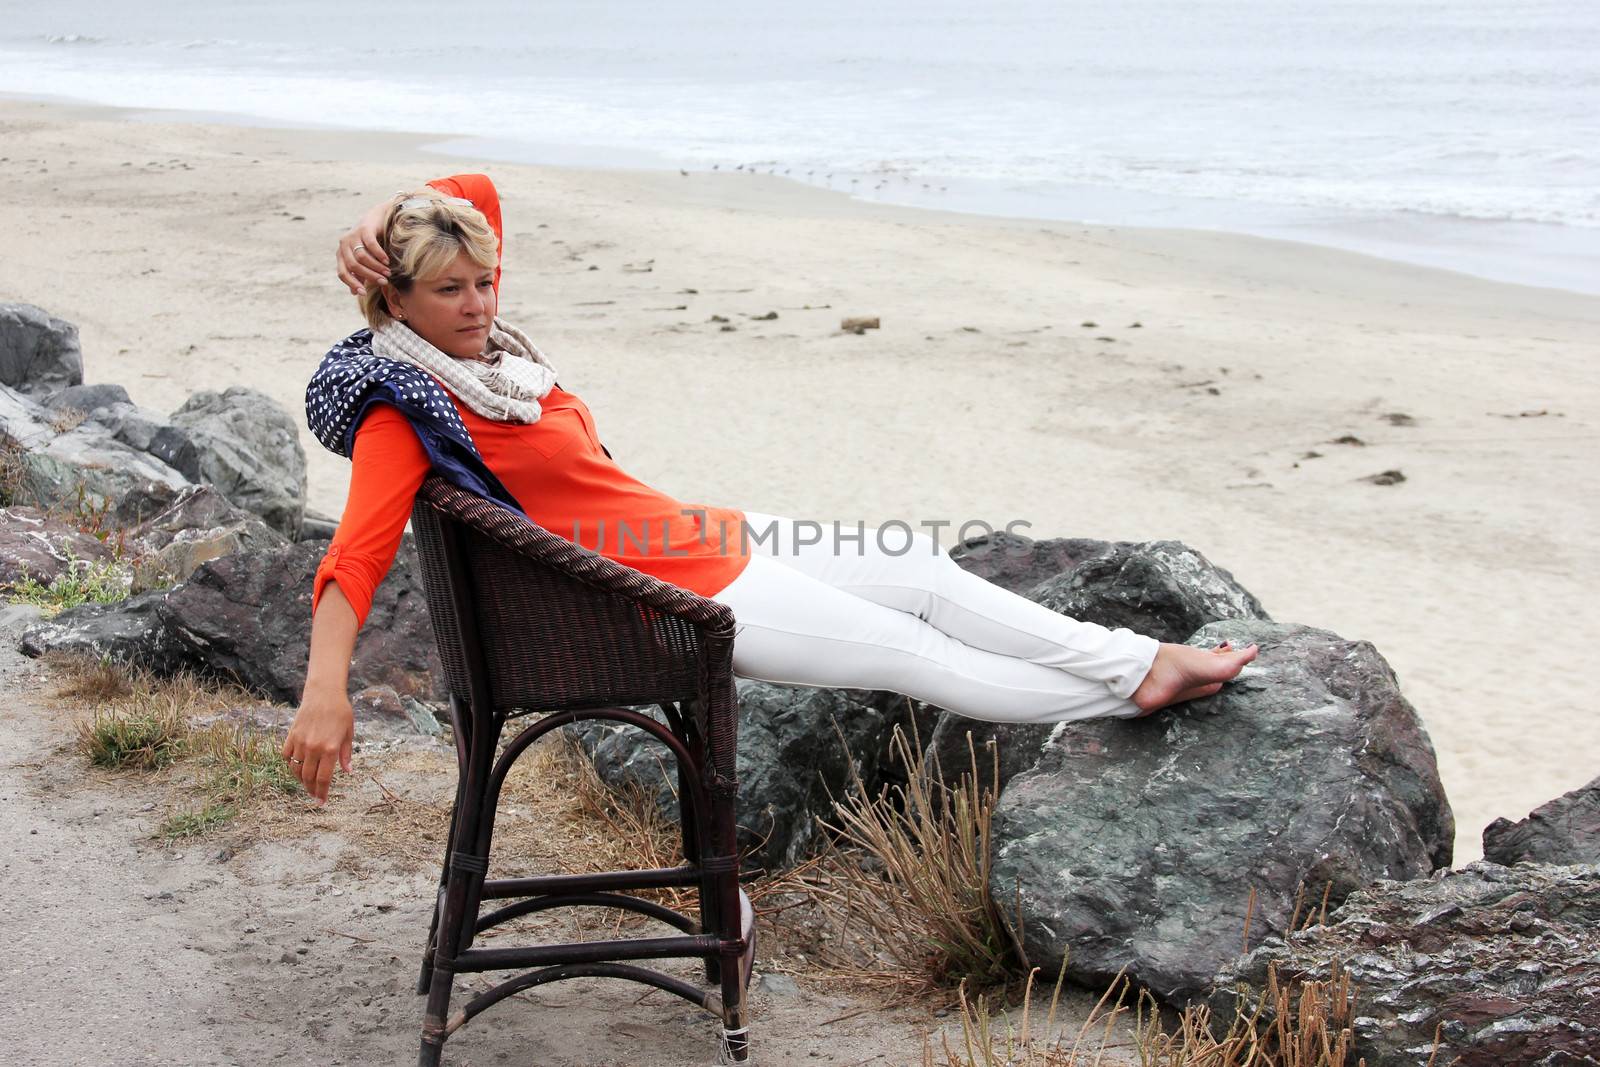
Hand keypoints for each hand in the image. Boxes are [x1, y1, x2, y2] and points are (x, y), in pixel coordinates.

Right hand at [282, 682, 354, 805]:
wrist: (324, 694)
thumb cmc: (341, 712)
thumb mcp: (348, 733)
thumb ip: (346, 754)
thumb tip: (347, 771)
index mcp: (330, 749)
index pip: (323, 779)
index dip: (321, 793)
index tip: (321, 802)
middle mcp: (314, 748)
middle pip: (308, 778)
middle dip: (311, 790)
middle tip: (314, 795)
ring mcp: (300, 742)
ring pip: (295, 769)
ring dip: (300, 779)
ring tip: (307, 782)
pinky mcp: (291, 736)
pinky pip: (286, 756)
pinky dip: (290, 764)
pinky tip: (297, 766)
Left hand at [336, 197, 395, 295]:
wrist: (377, 218)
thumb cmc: (369, 242)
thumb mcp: (363, 260)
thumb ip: (358, 274)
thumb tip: (355, 293)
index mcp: (341, 254)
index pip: (342, 273)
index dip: (352, 284)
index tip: (364, 293)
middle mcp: (343, 245)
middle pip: (354, 266)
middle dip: (370, 276)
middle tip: (384, 281)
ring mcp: (353, 236)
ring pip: (362, 257)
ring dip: (376, 267)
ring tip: (388, 272)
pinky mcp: (364, 229)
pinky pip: (370, 245)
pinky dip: (379, 255)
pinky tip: (387, 260)